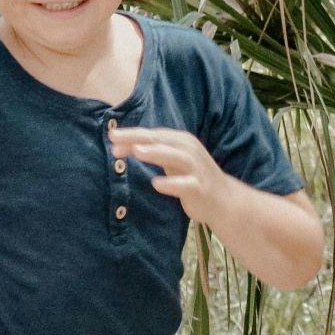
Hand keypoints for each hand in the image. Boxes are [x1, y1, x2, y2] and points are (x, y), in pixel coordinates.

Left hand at [109, 125, 240, 225]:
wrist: (223, 200)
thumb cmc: (190, 177)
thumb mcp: (171, 160)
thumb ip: (150, 152)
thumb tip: (119, 147)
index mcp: (180, 141)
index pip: (152, 134)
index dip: (131, 135)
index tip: (111, 137)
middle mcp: (189, 150)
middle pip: (161, 140)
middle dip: (137, 138)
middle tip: (115, 138)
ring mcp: (196, 169)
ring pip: (175, 157)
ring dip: (156, 153)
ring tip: (137, 152)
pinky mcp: (200, 188)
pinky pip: (185, 185)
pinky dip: (171, 183)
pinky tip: (156, 184)